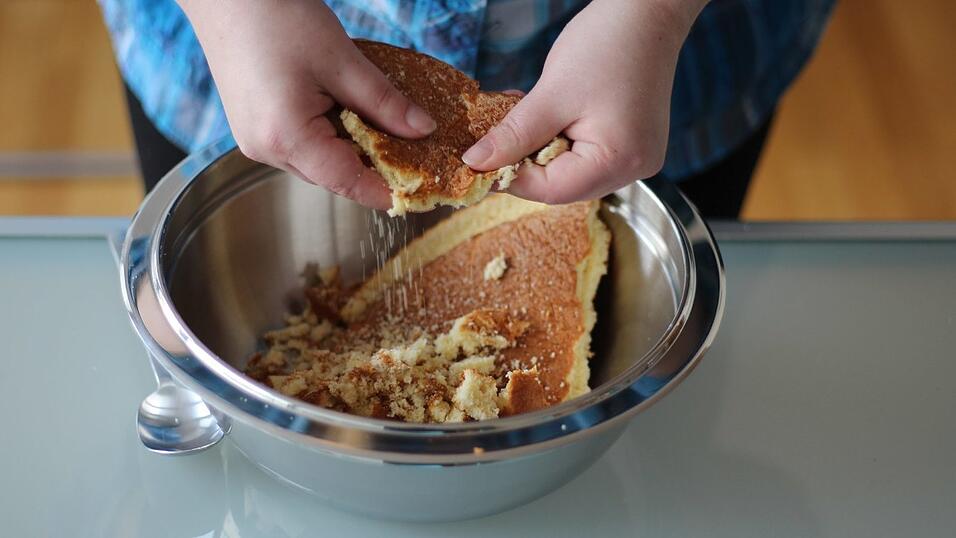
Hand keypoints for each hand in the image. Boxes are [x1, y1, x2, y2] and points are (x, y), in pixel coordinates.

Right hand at [178, 0, 435, 207]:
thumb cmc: (277, 18)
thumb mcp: (343, 61)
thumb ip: (385, 103)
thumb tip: (422, 130)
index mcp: (287, 138)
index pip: (347, 183)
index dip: (386, 190)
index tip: (418, 192)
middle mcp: (266, 149)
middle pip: (332, 176)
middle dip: (371, 166)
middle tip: (411, 152)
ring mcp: (255, 141)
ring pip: (316, 163)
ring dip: (348, 149)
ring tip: (379, 125)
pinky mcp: (253, 128)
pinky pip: (299, 146)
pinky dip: (326, 135)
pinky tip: (343, 111)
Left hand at [462, 0, 705, 203]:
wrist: (646, 14)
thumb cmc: (607, 45)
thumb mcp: (551, 94)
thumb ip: (513, 135)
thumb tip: (476, 163)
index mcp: (618, 161)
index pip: (551, 190)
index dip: (511, 177)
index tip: (479, 161)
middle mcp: (634, 169)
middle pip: (563, 186)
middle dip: (527, 164)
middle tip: (499, 136)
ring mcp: (637, 158)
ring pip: (572, 172)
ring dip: (542, 151)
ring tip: (528, 117)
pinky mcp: (632, 145)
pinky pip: (587, 156)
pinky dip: (561, 141)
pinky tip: (550, 116)